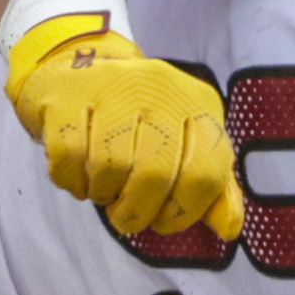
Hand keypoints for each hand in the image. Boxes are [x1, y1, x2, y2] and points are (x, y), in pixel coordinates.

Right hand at [2, 9, 238, 242]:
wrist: (83, 65)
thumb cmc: (142, 118)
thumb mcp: (187, 143)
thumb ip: (212, 187)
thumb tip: (228, 229)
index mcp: (197, 103)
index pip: (206, 170)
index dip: (184, 210)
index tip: (163, 220)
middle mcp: (159, 88)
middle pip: (155, 173)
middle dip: (138, 210)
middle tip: (126, 213)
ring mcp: (111, 87)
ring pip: (110, 167)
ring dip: (103, 194)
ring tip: (104, 185)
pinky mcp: (67, 96)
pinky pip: (70, 159)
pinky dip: (72, 181)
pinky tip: (79, 174)